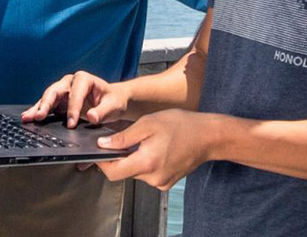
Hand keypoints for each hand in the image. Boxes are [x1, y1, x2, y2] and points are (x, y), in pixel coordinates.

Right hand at [21, 71, 129, 127]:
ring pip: (47, 97)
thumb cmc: (113, 101)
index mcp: (84, 79)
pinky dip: (38, 111)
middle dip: (46, 104)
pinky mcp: (59, 100)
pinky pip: (47, 105)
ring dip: (37, 108)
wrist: (112, 100)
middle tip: (39, 116)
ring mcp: (63, 90)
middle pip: (55, 91)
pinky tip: (29, 117)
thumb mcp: (113, 106)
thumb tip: (91, 117)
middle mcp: (70, 82)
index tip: (71, 124)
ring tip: (27, 118)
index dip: (72, 109)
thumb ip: (103, 112)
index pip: (75, 94)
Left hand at [95, 109, 212, 189]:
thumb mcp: (148, 123)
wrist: (208, 136)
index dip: (102, 162)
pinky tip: (155, 149)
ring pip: (135, 172)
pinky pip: (147, 174)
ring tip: (145, 141)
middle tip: (124, 138)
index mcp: (147, 163)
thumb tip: (102, 145)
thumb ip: (123, 137)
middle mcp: (154, 178)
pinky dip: (145, 162)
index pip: (113, 172)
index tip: (98, 150)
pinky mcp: (167, 182)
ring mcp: (161, 182)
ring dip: (133, 158)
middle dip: (119, 156)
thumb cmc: (181, 125)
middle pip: (124, 172)